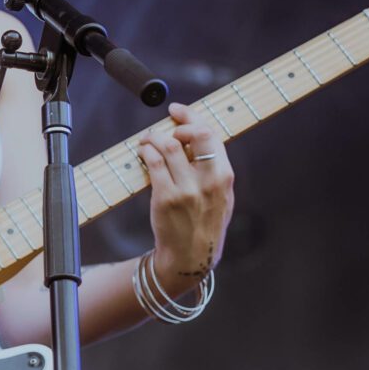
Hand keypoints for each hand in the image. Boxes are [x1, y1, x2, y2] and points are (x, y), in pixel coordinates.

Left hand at [135, 103, 234, 288]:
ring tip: (148, 140)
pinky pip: (153, 164)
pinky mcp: (166, 198)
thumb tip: (195, 137)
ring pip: (169, 146)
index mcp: (225, 177)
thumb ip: (214, 169)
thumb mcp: (222, 197)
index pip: (212, 134)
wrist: (190, 258)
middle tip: (165, 129)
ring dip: (154, 137)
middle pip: (195, 134)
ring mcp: (187, 190)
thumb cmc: (204, 225)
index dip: (192, 117)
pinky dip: (146, 152)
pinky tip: (143, 152)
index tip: (177, 111)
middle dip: (177, 124)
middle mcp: (209, 181)